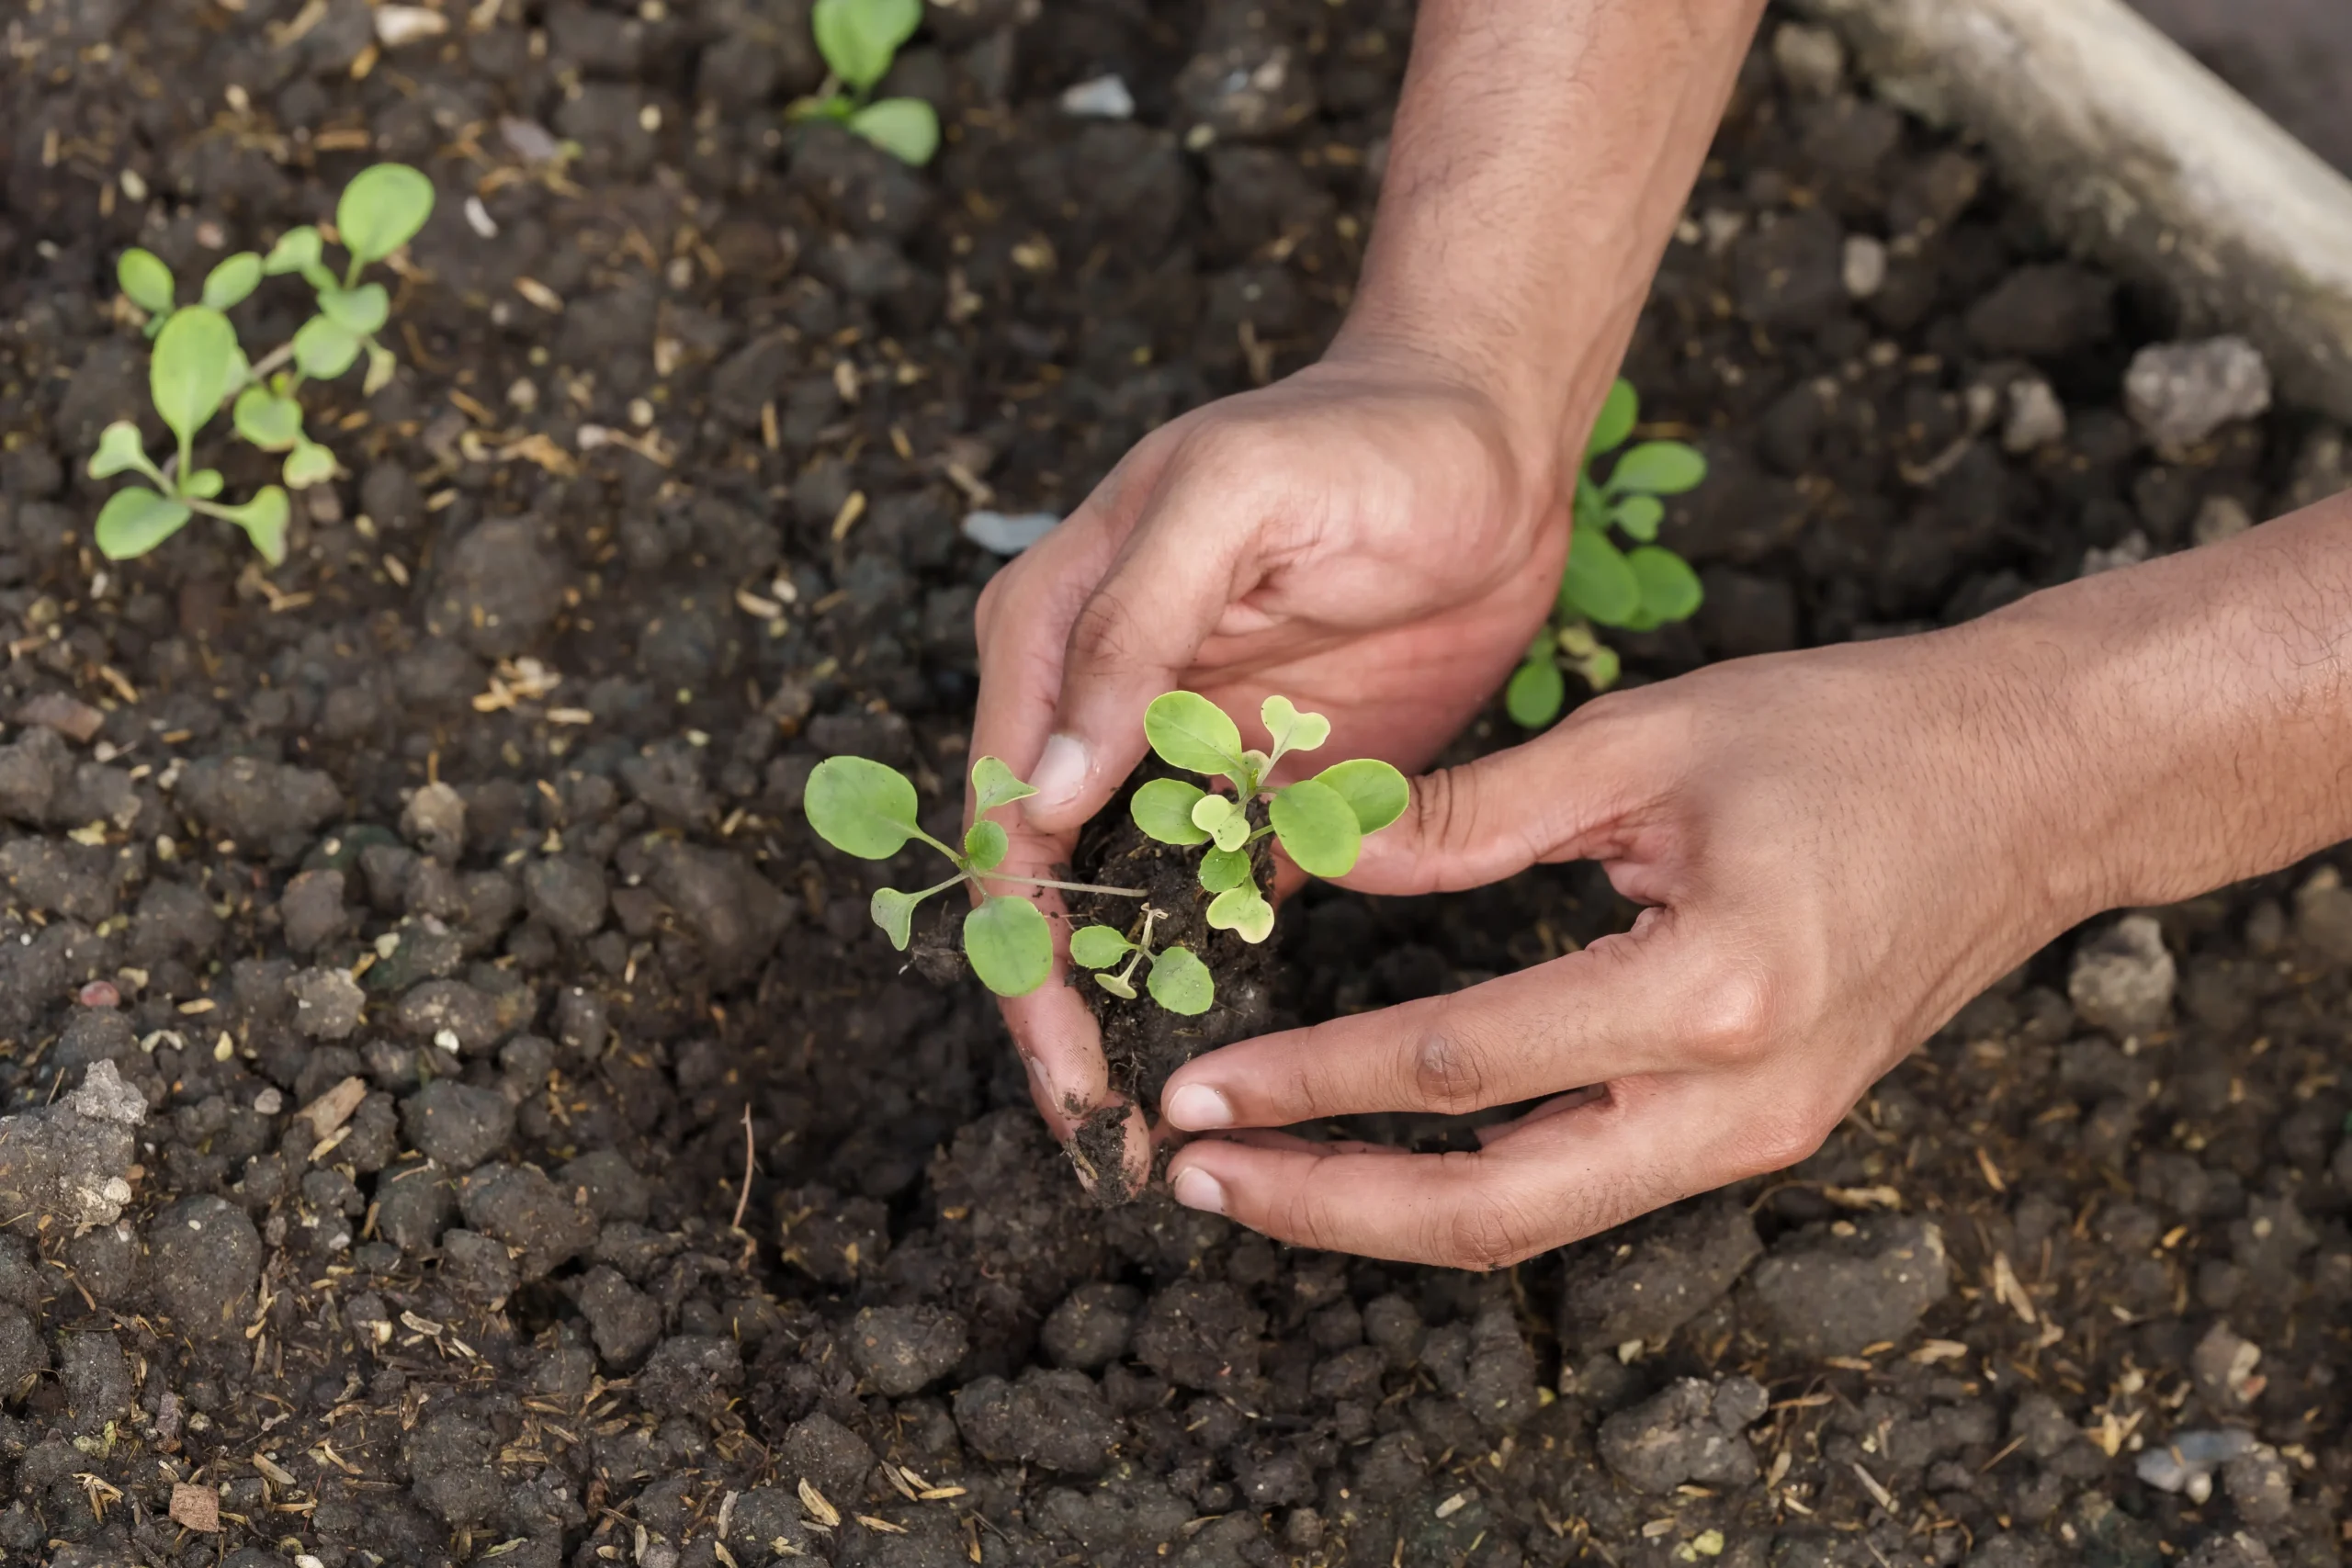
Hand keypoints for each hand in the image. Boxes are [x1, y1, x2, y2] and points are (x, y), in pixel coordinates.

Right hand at [967, 343, 1584, 1188]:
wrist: (1493, 436)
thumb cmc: (1357, 437)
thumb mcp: (1234, 498)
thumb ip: (1133, 627)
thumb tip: (1045, 784)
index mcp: (1055, 635)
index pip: (1007, 819)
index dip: (1022, 952)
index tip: (1063, 1066)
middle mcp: (1099, 704)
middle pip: (1045, 885)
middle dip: (1060, 1013)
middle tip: (1103, 1142)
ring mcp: (1184, 751)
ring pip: (1125, 908)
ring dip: (1129, 1012)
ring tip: (1153, 1132)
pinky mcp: (1270, 783)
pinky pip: (1223, 894)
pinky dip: (1213, 970)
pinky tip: (1226, 1054)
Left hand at [1154, 618, 2113, 1265]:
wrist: (2037, 784)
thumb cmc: (1855, 735)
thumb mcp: (1645, 741)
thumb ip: (1471, 812)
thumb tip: (1317, 847)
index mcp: (1708, 990)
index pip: (1452, 1065)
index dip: (1307, 1081)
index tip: (1197, 1085)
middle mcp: (1738, 1098)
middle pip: (1488, 1210)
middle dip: (1324, 1207)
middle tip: (1194, 1175)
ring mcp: (1760, 1134)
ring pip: (1538, 1218)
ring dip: (1387, 1212)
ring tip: (1262, 1179)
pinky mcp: (1763, 1130)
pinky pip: (1593, 1181)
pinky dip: (1475, 1179)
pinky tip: (1384, 1155)